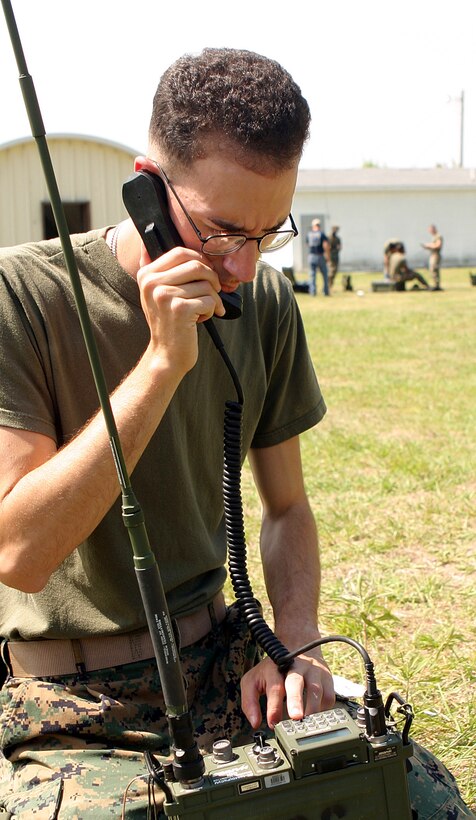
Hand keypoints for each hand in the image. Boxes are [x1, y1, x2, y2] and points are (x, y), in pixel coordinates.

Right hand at [137, 245, 224, 374]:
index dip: (200, 260)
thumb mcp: (156, 293)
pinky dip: (213, 310)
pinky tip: (202, 319)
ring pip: (206, 284)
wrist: (166, 354)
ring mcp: (165, 295)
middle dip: (212, 278)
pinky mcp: (180, 309)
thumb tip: (147, 244)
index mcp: (146, 275)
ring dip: (214, 298)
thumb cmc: (168, 323)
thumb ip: (159, 270)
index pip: (180, 252)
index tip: (206, 274)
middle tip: (214, 291)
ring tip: (206, 309)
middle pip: (196, 265)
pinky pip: (209, 300)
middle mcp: (152, 283)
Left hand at [240, 646, 334, 730]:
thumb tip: (255, 723)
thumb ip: (250, 701)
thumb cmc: (274, 669)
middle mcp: (296, 666)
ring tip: (306, 725)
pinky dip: (323, 709)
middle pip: (296, 682)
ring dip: (312, 709)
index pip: (274, 686)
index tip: (273, 723)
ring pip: (316, 690)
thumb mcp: (254, 680)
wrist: (298, 645)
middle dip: (296, 700)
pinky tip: (315, 716)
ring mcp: (313, 670)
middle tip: (295, 717)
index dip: (274, 706)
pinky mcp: (327, 677)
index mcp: (276, 667)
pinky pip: (329, 696)